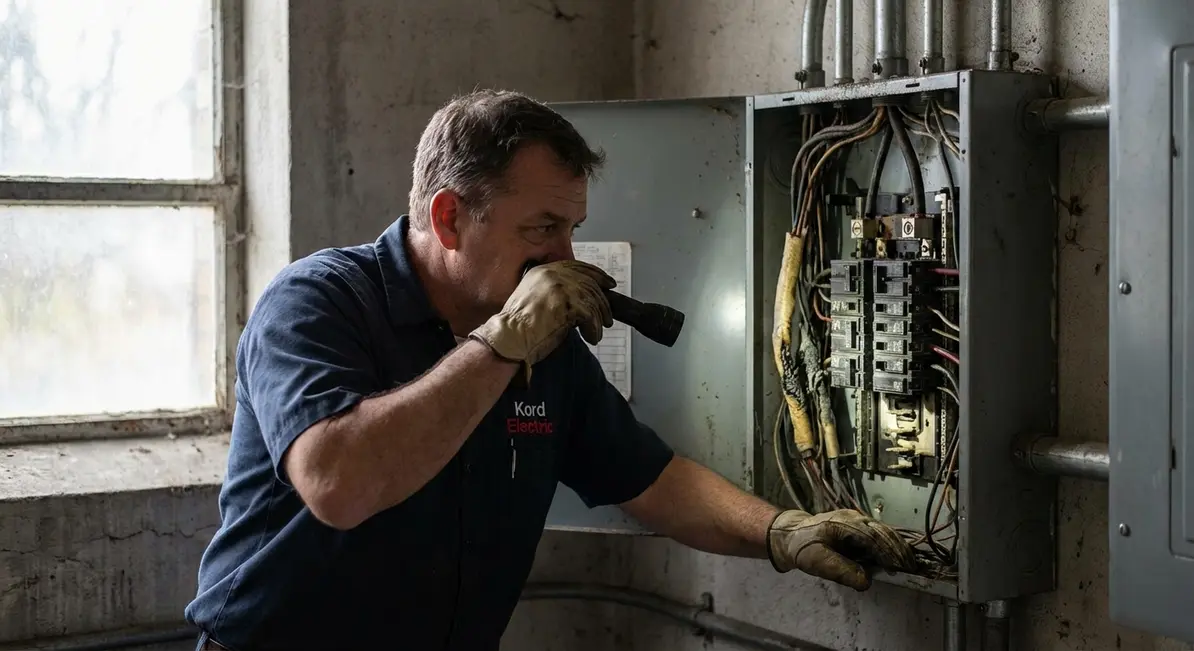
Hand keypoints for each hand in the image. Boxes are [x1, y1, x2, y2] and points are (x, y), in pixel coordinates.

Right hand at [469, 260, 615, 367]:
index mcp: (542, 271)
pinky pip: (590, 315)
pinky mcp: (566, 303)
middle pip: (589, 283)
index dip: (597, 274)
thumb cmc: (517, 328)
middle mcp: (551, 274)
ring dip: (599, 318)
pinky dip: (594, 328)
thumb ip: (553, 292)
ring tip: (598, 331)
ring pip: (592, 299)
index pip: (577, 266)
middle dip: (602, 301)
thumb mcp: (533, 299)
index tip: (608, 283)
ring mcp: (559, 287)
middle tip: (607, 316)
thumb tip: (580, 298)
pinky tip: (591, 337)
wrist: (508, 338)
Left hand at [766, 509, 916, 590]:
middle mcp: (854, 518)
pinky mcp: (858, 525)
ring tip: (909, 563)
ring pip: (883, 530)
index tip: (900, 568)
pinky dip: (890, 543)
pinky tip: (897, 555)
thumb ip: (841, 571)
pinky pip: (878, 532)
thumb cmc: (804, 548)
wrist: (791, 535)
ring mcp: (857, 519)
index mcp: (844, 524)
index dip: (888, 553)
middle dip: (899, 549)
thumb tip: (866, 582)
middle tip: (912, 567)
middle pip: (883, 531)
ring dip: (897, 546)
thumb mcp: (818, 562)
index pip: (872, 538)